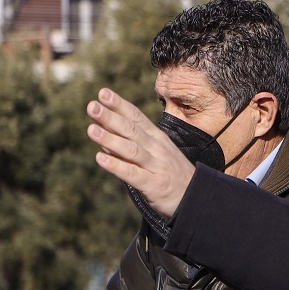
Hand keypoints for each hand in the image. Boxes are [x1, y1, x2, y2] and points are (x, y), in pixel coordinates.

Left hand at [87, 87, 194, 217]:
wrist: (198, 196)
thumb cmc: (171, 173)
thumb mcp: (155, 153)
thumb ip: (130, 143)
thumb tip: (104, 132)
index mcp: (157, 138)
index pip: (137, 117)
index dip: (120, 105)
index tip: (103, 93)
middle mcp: (156, 148)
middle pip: (132, 130)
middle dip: (111, 117)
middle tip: (92, 106)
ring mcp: (156, 166)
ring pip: (131, 150)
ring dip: (110, 139)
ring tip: (91, 129)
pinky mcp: (154, 185)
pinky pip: (132, 174)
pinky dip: (116, 165)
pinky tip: (100, 159)